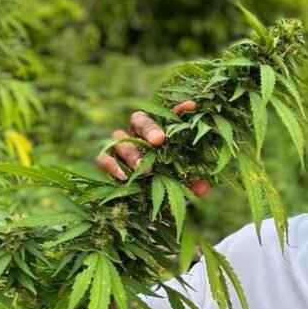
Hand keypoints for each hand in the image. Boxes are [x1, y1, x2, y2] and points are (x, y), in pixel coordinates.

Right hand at [95, 100, 209, 196]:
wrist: (145, 201)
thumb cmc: (166, 184)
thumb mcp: (182, 184)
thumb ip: (192, 183)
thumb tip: (203, 187)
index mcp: (160, 134)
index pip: (169, 117)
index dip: (179, 111)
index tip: (191, 107)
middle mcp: (139, 135)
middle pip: (139, 119)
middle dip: (149, 128)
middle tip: (160, 141)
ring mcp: (121, 147)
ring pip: (120, 138)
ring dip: (133, 152)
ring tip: (147, 169)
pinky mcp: (107, 161)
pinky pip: (104, 159)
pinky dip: (113, 166)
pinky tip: (124, 176)